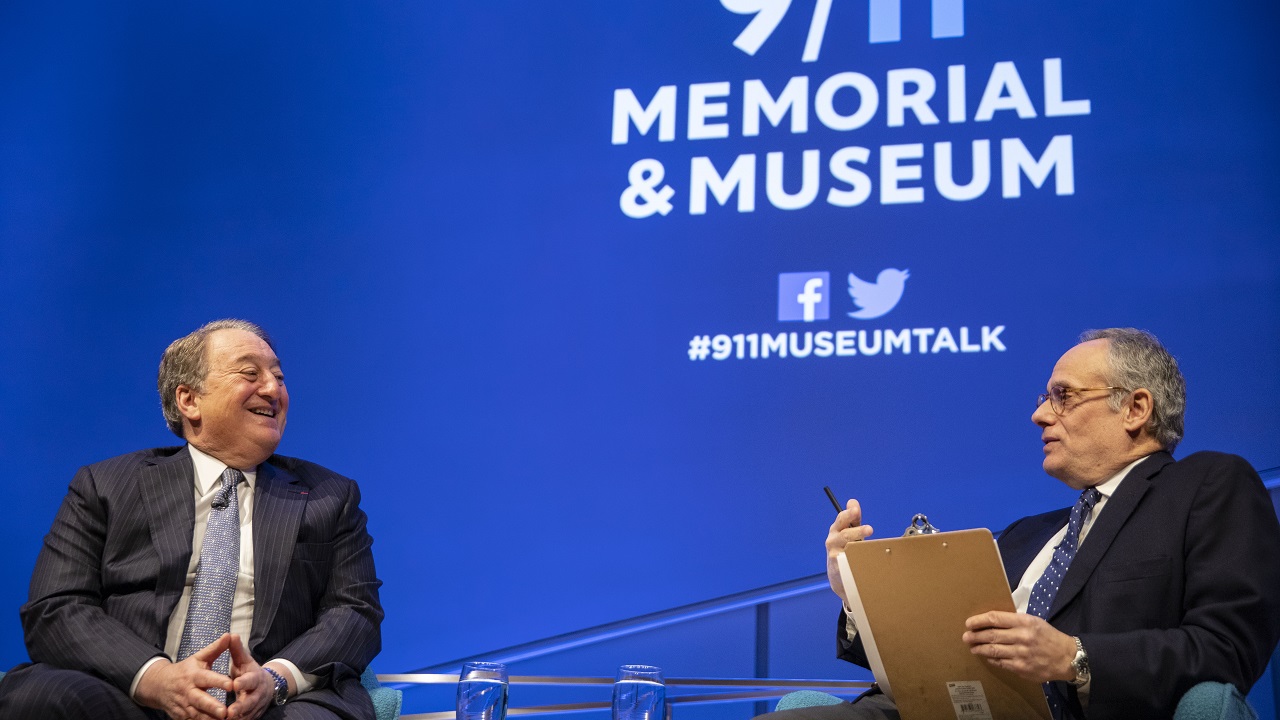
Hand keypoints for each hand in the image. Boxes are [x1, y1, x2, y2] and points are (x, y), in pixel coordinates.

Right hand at [135, 634, 233, 719]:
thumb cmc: (185, 670)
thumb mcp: (198, 658)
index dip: (219, 682)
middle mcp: (188, 692)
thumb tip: (230, 635)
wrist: (159, 685)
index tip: (232, 685)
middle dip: (212, 707)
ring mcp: (183, 706)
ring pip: (196, 714)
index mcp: (194, 676)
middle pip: (200, 700)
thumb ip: (215, 649)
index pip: (207, 678)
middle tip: (225, 712)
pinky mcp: (181, 716)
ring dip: (208, 719)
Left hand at [225, 634, 277, 719]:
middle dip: (241, 707)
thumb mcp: (245, 661)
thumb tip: (231, 634)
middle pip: (251, 702)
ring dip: (238, 718)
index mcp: (256, 678)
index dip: (244, 683)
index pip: (251, 680)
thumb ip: (237, 650)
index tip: (234, 684)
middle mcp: (257, 694)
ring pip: (248, 715)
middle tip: (230, 712)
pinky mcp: (252, 717)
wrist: (267, 688)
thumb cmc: (250, 672)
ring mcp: (256, 707)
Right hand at [825, 499, 873, 598]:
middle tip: (870, 529)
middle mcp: (833, 541)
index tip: (856, 509)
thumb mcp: (849, 532)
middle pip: (845, 535)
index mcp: (836, 530)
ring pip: (847, 550)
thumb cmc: (845, 549)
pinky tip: (866, 561)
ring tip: (869, 546)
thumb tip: (852, 501)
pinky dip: (858, 561)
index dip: (849, 514)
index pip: (842, 519)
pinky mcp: (839, 569)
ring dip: (858, 547)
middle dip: (857, 531)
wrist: (839, 576)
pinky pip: (849, 564)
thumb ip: (853, 518)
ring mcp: (835, 555)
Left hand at [962, 611, 1077, 682]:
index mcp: (1025, 622)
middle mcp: (1022, 637)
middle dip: (975, 636)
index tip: (969, 623)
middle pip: (991, 635)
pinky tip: (986, 656)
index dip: (979, 620)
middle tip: (966, 636)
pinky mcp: (1021, 668)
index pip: (995, 619)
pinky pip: (1000, 662)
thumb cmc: (1048, 637)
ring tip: (972, 647)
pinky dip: (991, 659)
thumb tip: (991, 621)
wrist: (1066, 658)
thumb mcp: (1034, 622)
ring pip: (993, 650)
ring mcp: (1021, 654)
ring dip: (979, 648)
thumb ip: (1014, 621)